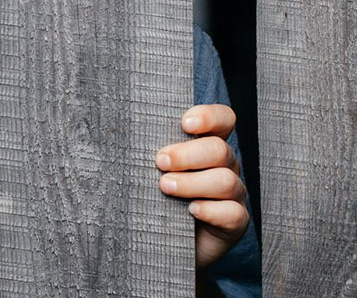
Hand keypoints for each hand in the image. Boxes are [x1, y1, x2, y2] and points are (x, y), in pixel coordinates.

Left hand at [154, 104, 249, 270]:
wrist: (165, 239)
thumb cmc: (155, 195)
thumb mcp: (152, 168)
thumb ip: (149, 150)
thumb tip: (121, 133)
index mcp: (208, 146)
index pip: (223, 120)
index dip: (209, 117)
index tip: (185, 124)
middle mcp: (225, 166)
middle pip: (220, 150)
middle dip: (188, 154)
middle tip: (160, 162)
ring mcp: (233, 194)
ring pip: (225, 181)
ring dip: (192, 182)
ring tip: (165, 187)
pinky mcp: (234, 222)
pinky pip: (232, 213)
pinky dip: (210, 210)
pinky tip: (190, 210)